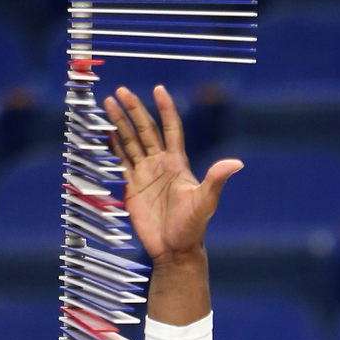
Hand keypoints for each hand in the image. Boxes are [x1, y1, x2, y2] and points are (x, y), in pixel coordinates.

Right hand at [103, 85, 241, 265]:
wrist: (175, 250)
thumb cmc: (193, 227)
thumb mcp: (206, 202)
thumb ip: (216, 180)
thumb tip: (236, 163)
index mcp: (178, 163)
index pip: (171, 129)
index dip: (165, 109)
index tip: (158, 89)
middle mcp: (160, 164)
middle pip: (145, 130)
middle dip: (134, 110)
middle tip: (121, 91)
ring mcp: (145, 174)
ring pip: (130, 141)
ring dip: (119, 123)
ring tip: (108, 103)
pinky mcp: (132, 187)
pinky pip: (120, 160)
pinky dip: (112, 146)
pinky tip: (103, 132)